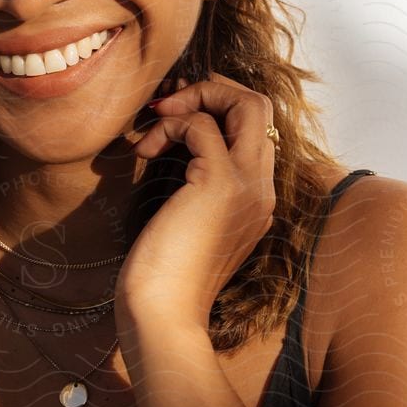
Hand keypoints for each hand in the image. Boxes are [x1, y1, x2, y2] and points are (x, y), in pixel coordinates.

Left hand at [116, 72, 278, 331]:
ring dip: (195, 99)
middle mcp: (262, 190)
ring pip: (248, 105)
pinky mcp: (220, 183)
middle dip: (214, 91)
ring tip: (155, 122)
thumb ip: (195, 190)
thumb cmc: (164, 279)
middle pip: (262, 107)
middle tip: (169, 105)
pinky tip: (143, 152)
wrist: (163, 316)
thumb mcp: (186, 225)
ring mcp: (247, 186)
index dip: (220, 108)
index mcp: (257, 200)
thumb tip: (171, 147)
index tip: (177, 113)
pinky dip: (170, 126)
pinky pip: (201, 125)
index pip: (257, 131)